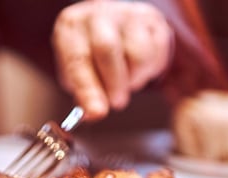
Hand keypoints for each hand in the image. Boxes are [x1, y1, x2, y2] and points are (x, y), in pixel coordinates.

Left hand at [52, 0, 172, 120]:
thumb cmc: (89, 53)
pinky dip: (149, 70)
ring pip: (137, 54)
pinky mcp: (152, 20)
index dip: (87, 89)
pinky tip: (137, 68)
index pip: (77, 59)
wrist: (110, 25)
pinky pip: (157, 53)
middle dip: (114, 84)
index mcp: (71, 26)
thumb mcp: (76, 71)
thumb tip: (93, 114)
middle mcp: (98, 14)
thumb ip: (83, 93)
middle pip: (107, 49)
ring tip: (125, 80)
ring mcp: (127, 14)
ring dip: (133, 78)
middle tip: (116, 102)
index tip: (96, 113)